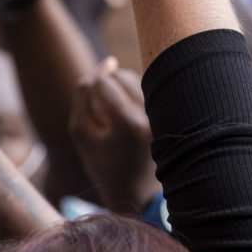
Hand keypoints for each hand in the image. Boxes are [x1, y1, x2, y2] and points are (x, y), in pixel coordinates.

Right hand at [69, 57, 158, 213]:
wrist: (135, 190)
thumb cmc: (102, 161)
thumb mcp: (81, 131)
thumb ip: (84, 93)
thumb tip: (108, 62)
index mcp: (128, 124)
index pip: (104, 82)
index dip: (91, 93)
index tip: (92, 115)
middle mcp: (152, 117)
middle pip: (121, 75)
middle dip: (107, 87)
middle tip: (103, 116)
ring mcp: (164, 115)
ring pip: (136, 78)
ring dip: (121, 89)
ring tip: (115, 116)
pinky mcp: (170, 115)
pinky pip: (147, 88)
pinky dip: (134, 95)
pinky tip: (130, 116)